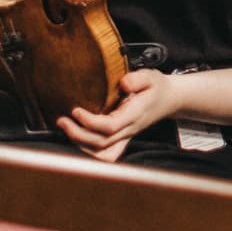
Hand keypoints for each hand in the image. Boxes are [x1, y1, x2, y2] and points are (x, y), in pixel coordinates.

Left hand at [57, 69, 179, 162]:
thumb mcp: (151, 76)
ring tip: (66, 129)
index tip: (76, 110)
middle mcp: (129, 130)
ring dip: (81, 145)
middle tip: (62, 121)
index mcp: (135, 115)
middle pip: (102, 143)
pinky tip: (77, 139)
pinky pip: (105, 154)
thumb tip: (123, 83)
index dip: (90, 122)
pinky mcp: (121, 138)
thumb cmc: (157, 88)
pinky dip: (89, 151)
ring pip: (102, 153)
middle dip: (78, 134)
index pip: (110, 126)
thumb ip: (138, 78)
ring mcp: (125, 137)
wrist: (169, 99)